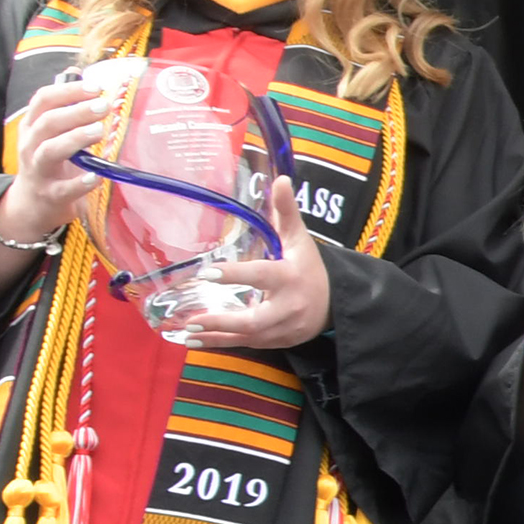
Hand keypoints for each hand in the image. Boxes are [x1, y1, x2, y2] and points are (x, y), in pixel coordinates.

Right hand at [0, 74, 117, 248]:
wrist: (31, 203)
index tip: (95, 87)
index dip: (67, 91)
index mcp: (32, 126)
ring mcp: (39, 170)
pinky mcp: (51, 195)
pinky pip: (64, 189)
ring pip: (50, 150)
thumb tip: (84, 80)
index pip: (43, 100)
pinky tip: (97, 175)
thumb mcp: (51, 134)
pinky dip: (81, 182)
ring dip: (75, 139)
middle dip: (76, 112)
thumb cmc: (49, 162)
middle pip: (48, 122)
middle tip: (103, 106)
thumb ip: (67, 110)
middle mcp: (31, 145)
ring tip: (99, 131)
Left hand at [170, 177, 335, 350]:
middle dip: (224, 321)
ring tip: (188, 332)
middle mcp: (289, 306)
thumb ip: (286, 212)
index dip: (236, 275)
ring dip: (217, 336)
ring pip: (250, 336)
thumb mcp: (300, 239)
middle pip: (257, 319)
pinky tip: (196, 342)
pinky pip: (248, 344)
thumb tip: (280, 178)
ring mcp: (285, 328)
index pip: (262, 275)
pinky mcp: (279, 341)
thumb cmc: (310, 267)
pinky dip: (222, 344)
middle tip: (194, 319)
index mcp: (291, 276)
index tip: (208, 272)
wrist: (336, 304)